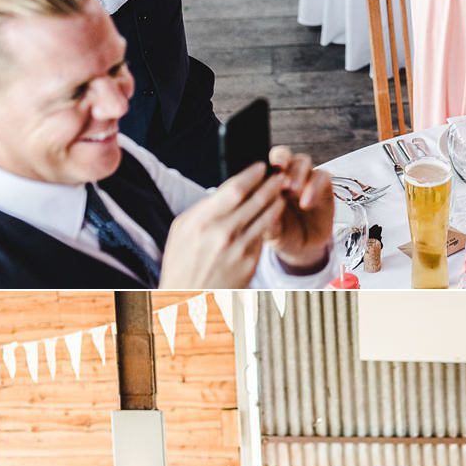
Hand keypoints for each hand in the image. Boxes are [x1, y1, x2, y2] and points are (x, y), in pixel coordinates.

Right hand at [159, 161, 297, 288]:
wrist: (187, 299)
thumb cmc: (182, 263)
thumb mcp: (182, 230)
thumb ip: (204, 209)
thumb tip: (225, 190)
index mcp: (200, 221)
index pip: (234, 189)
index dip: (252, 174)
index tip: (261, 166)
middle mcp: (221, 233)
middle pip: (256, 200)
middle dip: (272, 184)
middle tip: (281, 174)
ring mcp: (238, 249)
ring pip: (266, 217)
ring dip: (277, 201)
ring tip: (283, 191)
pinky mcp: (250, 263)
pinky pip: (264, 236)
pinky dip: (272, 221)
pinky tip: (276, 213)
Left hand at [266, 149, 332, 272]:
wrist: (304, 248)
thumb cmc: (282, 235)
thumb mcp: (269, 231)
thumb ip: (264, 219)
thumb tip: (259, 208)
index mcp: (266, 182)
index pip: (263, 163)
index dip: (262, 164)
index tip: (261, 173)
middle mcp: (286, 176)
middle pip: (283, 154)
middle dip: (281, 160)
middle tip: (280, 179)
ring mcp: (305, 180)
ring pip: (303, 161)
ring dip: (298, 173)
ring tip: (294, 191)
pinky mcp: (324, 186)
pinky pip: (322, 176)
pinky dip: (315, 186)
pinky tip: (307, 202)